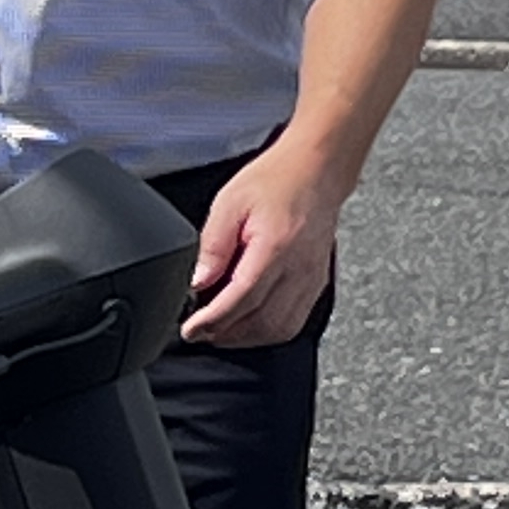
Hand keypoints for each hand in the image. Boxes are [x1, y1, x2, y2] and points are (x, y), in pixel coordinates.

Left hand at [178, 152, 342, 350]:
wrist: (316, 171)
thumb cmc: (276, 181)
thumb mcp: (230, 203)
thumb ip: (212, 246)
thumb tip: (197, 282)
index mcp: (275, 247)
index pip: (241, 299)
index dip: (212, 321)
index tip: (191, 330)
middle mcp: (298, 269)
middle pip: (261, 323)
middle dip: (226, 335)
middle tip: (200, 331)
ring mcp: (312, 280)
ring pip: (280, 330)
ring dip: (247, 338)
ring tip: (221, 330)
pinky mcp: (317, 284)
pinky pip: (294, 322)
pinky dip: (268, 331)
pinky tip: (248, 322)